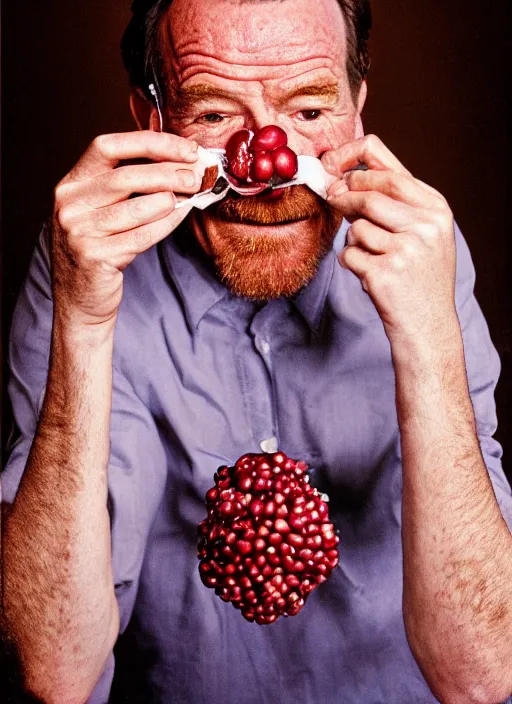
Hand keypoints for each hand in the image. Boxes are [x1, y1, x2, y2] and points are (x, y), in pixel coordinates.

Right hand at [52, 131, 202, 326]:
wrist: (80, 299)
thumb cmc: (100, 249)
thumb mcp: (103, 210)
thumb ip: (129, 185)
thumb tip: (179, 162)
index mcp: (72, 184)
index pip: (108, 146)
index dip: (150, 143)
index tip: (184, 149)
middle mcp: (69, 204)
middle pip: (124, 177)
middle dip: (167, 172)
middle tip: (196, 175)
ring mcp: (78, 231)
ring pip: (135, 208)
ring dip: (169, 199)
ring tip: (190, 196)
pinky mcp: (94, 257)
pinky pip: (141, 236)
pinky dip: (166, 224)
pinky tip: (181, 216)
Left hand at [322, 135, 458, 349]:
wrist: (428, 326)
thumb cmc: (419, 277)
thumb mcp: (423, 233)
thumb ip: (395, 203)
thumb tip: (344, 179)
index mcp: (436, 208)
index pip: (390, 171)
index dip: (354, 163)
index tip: (333, 166)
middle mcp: (425, 225)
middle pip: (369, 195)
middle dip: (345, 197)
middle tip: (333, 201)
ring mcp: (406, 249)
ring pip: (357, 227)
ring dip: (353, 240)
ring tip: (369, 255)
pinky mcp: (385, 273)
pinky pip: (349, 254)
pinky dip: (351, 262)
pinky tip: (367, 274)